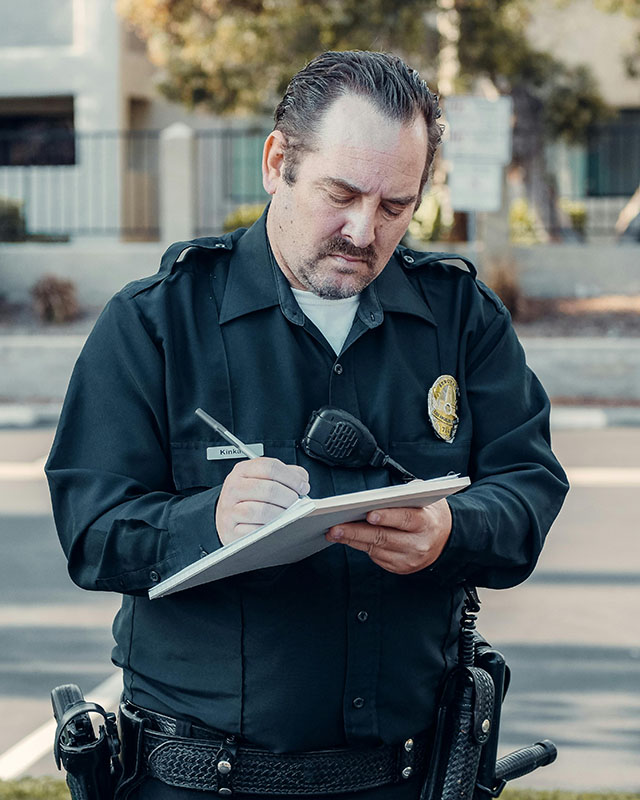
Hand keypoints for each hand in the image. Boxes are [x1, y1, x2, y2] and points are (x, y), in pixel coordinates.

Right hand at [216, 458, 309, 544]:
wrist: (226, 517)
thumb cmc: (248, 497)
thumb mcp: (263, 479)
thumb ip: (285, 474)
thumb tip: (302, 480)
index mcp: (243, 470)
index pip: (271, 467)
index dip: (292, 477)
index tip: (302, 486)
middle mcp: (234, 487)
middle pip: (269, 489)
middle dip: (289, 498)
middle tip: (296, 503)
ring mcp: (230, 509)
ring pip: (263, 510)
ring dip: (281, 514)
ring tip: (287, 515)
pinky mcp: (230, 529)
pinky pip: (255, 530)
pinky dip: (268, 529)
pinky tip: (273, 526)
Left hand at [325, 499, 451, 573]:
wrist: (446, 539)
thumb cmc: (429, 513)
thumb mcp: (424, 497)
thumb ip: (404, 494)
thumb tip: (377, 496)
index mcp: (426, 523)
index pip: (405, 520)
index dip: (387, 517)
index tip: (369, 514)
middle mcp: (418, 544)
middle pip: (384, 538)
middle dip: (357, 532)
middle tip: (336, 527)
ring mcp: (409, 559)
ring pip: (375, 550)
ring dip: (352, 540)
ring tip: (334, 532)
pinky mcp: (400, 568)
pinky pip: (376, 557)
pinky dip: (360, 547)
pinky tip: (347, 539)